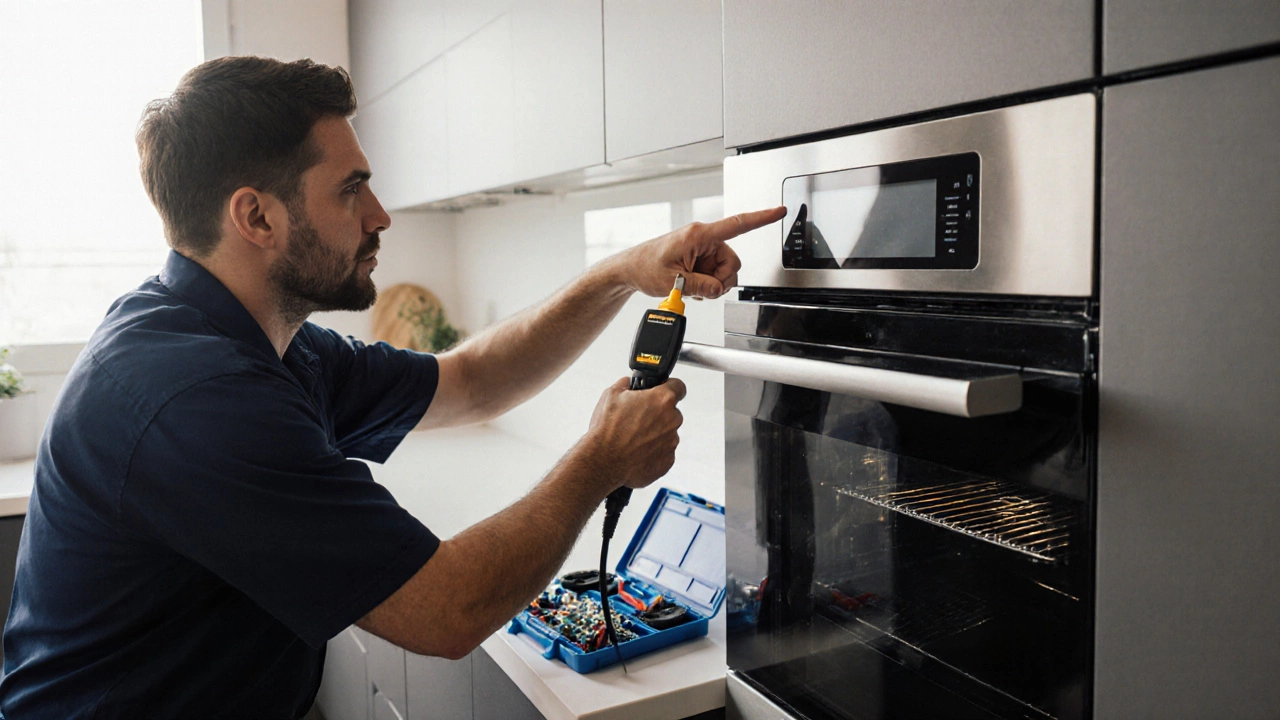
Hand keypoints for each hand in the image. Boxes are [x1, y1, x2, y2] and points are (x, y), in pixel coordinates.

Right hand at [585, 376, 687, 491]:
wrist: (602, 462)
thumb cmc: (607, 429)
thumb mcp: (611, 395)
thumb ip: (626, 384)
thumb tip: (628, 383)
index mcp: (662, 400)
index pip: (678, 386)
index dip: (668, 386)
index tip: (662, 390)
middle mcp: (672, 420)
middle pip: (671, 412)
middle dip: (657, 413)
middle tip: (637, 418)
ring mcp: (671, 442)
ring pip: (667, 433)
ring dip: (655, 433)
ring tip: (632, 438)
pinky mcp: (668, 461)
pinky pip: (663, 451)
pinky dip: (653, 451)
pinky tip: (635, 451)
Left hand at [622, 206, 786, 298]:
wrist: (631, 270)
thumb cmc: (645, 266)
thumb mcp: (674, 281)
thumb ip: (701, 285)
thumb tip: (718, 289)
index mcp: (699, 235)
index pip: (736, 224)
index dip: (761, 218)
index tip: (779, 211)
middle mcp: (703, 239)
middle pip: (732, 262)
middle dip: (722, 280)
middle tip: (702, 289)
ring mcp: (701, 250)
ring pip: (725, 272)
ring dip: (713, 284)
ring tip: (691, 287)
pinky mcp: (699, 259)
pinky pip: (714, 274)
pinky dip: (706, 284)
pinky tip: (691, 286)